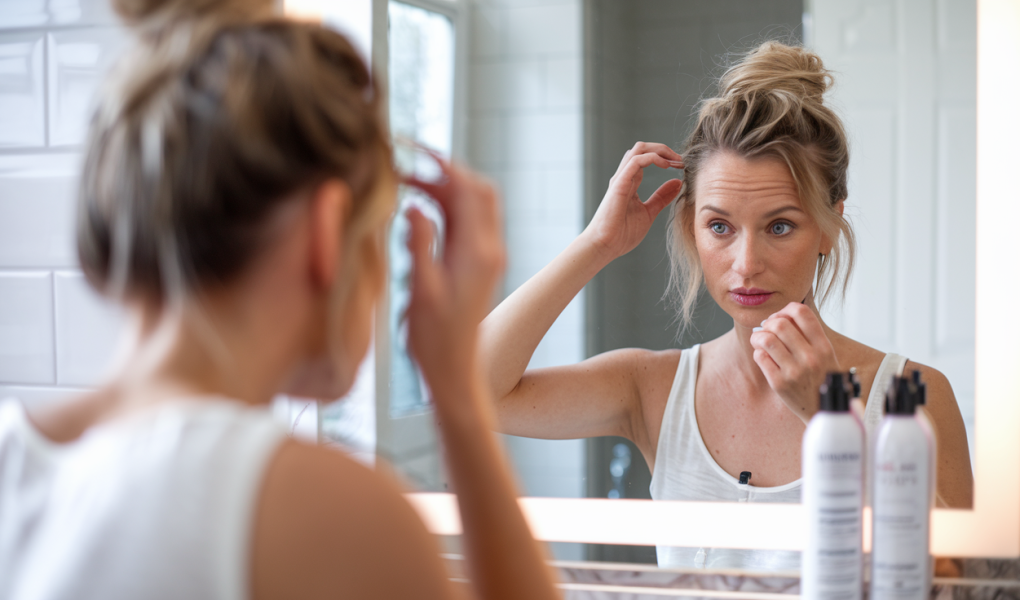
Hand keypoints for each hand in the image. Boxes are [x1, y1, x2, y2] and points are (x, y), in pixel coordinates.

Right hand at [403, 158, 505, 397]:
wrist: (454, 374)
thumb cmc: (434, 340)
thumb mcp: (420, 291)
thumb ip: (419, 244)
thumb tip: (414, 204)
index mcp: (477, 253)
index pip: (468, 190)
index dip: (442, 163)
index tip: (412, 149)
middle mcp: (488, 250)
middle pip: (477, 190)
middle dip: (444, 170)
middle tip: (406, 166)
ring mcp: (485, 257)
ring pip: (473, 205)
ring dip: (445, 188)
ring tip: (407, 184)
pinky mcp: (477, 265)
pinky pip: (466, 223)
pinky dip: (446, 207)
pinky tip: (418, 211)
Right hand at [583, 141, 683, 258]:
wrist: (605, 246)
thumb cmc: (621, 234)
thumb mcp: (649, 212)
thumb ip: (661, 197)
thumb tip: (677, 183)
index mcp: (630, 182)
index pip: (646, 158)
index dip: (665, 157)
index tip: (681, 166)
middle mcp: (624, 177)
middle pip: (642, 148)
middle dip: (664, 149)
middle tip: (680, 160)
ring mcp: (621, 179)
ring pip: (639, 149)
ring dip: (660, 150)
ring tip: (675, 160)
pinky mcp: (620, 184)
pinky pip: (636, 161)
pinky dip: (653, 158)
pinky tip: (665, 166)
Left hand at [749, 303, 840, 422]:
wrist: (822, 411)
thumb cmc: (821, 379)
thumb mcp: (825, 355)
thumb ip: (808, 335)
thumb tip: (782, 314)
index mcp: (823, 347)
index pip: (802, 312)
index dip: (786, 309)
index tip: (782, 317)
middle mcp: (810, 358)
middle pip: (779, 323)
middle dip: (768, 323)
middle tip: (767, 330)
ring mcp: (794, 371)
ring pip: (766, 339)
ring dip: (758, 336)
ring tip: (760, 341)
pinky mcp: (779, 384)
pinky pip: (760, 357)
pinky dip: (758, 352)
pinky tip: (764, 356)